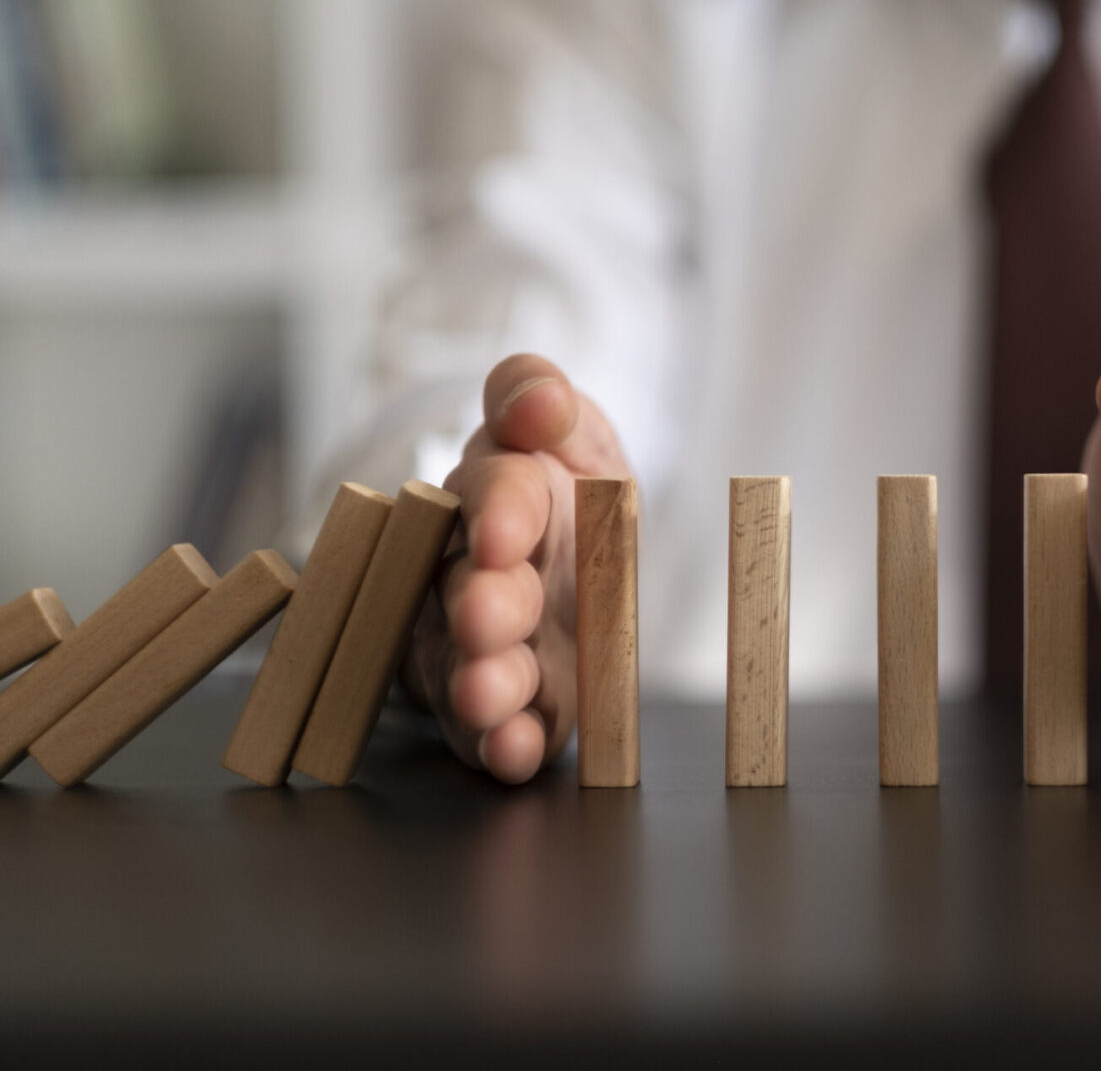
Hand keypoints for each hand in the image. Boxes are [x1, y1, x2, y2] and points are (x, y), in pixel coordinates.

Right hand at [404, 354, 630, 782]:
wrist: (583, 568)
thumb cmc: (570, 496)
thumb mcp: (572, 435)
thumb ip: (541, 399)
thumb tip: (539, 396)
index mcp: (500, 497)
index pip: (494, 493)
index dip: (498, 509)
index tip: (506, 529)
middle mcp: (475, 573)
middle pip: (468, 588)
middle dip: (479, 605)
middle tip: (485, 616)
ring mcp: (482, 647)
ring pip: (468, 664)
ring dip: (481, 682)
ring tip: (490, 695)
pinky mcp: (507, 707)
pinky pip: (495, 731)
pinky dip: (504, 744)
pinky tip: (515, 752)